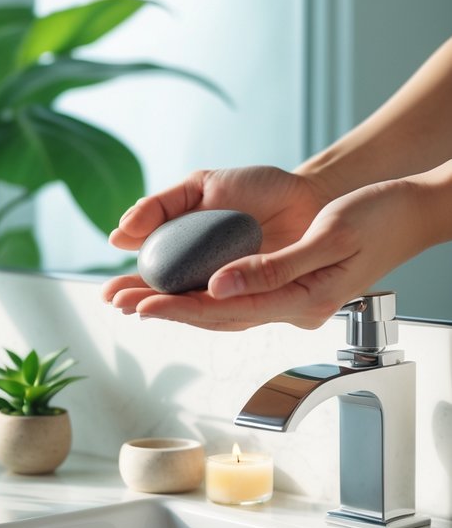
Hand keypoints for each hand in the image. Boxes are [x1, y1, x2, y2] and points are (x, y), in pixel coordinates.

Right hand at [102, 165, 327, 322]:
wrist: (307, 194)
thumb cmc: (256, 190)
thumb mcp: (200, 187)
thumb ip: (161, 206)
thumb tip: (120, 234)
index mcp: (185, 252)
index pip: (151, 276)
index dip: (130, 286)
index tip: (110, 292)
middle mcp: (205, 278)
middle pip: (169, 298)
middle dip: (142, 302)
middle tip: (121, 303)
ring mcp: (233, 291)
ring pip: (198, 309)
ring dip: (171, 310)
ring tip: (144, 308)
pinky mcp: (262, 299)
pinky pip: (236, 308)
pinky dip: (214, 308)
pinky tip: (191, 306)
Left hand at [105, 177, 428, 330]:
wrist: (410, 212)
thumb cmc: (377, 217)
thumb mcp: (327, 237)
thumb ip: (272, 269)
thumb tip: (219, 287)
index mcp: (303, 301)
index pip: (226, 311)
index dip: (179, 308)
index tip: (141, 305)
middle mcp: (294, 308)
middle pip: (217, 315)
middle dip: (165, 308)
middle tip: (117, 301)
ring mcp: (293, 300)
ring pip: (223, 308)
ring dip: (177, 302)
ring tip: (133, 297)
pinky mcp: (290, 286)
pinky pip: (237, 295)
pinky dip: (202, 292)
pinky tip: (179, 287)